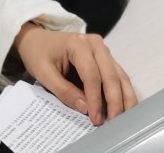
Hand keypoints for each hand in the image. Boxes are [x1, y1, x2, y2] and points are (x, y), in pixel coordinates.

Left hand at [12, 24, 137, 125]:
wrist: (37, 40)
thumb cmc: (38, 54)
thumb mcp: (43, 73)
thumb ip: (64, 91)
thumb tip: (85, 109)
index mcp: (78, 44)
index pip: (92, 75)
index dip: (95, 99)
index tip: (95, 119)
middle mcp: (95, 44)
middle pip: (111, 75)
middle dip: (114, 101)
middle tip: (113, 123)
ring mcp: (103, 50)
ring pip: (120, 76)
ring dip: (125, 99)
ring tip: (124, 119)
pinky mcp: (106, 58)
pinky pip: (119, 76)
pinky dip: (123, 93)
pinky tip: (125, 108)